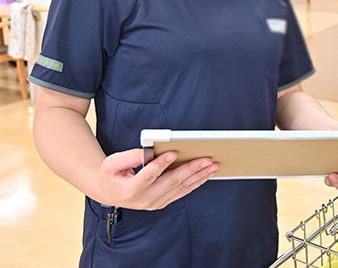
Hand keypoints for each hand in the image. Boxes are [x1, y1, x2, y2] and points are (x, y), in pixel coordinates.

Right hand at [94, 148, 218, 209]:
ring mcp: (155, 203)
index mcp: (130, 190)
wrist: (108, 192)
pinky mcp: (162, 202)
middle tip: (207, 159)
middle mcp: (145, 199)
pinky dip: (196, 183)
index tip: (174, 152)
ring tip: (213, 165)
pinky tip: (206, 174)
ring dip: (199, 176)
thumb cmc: (111, 174)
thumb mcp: (112, 162)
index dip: (161, 163)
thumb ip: (130, 156)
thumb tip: (149, 151)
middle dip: (191, 169)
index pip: (149, 175)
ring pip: (181, 188)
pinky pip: (182, 192)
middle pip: (171, 182)